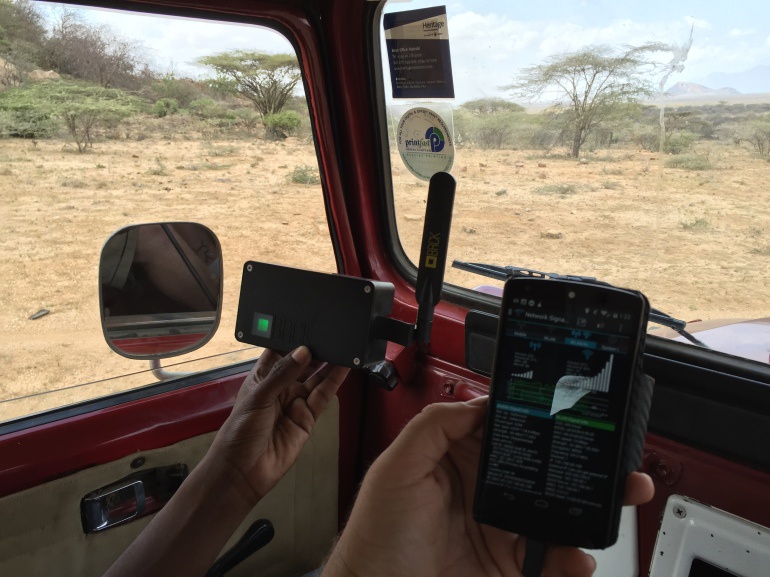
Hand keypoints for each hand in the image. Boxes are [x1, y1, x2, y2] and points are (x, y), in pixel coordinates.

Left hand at [208, 346, 349, 504]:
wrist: (244, 472)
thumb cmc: (239, 433)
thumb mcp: (259, 398)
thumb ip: (282, 374)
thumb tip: (302, 352)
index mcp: (261, 378)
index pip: (279, 352)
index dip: (292, 339)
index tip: (307, 325)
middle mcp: (279, 387)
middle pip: (301, 364)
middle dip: (315, 350)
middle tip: (331, 334)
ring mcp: (294, 402)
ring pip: (316, 378)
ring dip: (329, 363)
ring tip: (343, 346)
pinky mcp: (307, 417)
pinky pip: (323, 396)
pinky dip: (334, 381)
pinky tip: (344, 367)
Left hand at [323, 397, 653, 576]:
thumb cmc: (377, 537)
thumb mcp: (397, 468)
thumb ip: (434, 426)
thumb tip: (477, 401)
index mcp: (458, 460)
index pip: (507, 432)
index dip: (539, 421)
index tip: (570, 413)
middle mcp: (483, 492)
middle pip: (542, 471)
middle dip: (579, 464)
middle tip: (613, 460)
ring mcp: (500, 531)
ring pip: (556, 515)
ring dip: (590, 510)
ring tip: (614, 504)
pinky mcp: (510, 568)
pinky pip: (553, 562)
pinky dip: (575, 560)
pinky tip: (581, 557)